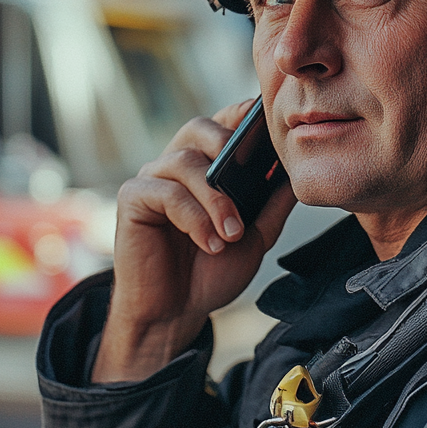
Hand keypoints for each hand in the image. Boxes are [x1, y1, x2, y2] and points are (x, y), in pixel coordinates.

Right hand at [92, 99, 296, 382]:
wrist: (176, 312)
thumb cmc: (210, 271)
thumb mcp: (254, 238)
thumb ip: (272, 206)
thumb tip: (294, 174)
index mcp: (204, 167)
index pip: (221, 124)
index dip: (240, 115)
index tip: (262, 117)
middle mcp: (175, 166)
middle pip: (198, 128)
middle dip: (226, 144)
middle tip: (248, 175)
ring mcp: (152, 180)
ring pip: (185, 163)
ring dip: (216, 199)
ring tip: (232, 233)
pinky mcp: (132, 199)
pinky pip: (166, 193)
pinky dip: (194, 218)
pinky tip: (209, 244)